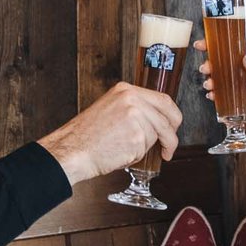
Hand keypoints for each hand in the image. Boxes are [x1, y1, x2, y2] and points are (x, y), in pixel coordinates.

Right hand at [38, 82, 182, 184]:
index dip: (173, 116)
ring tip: (123, 147)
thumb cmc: (87, 134)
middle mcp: (133, 100)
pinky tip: (120, 152)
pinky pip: (147, 148)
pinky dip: (137, 155)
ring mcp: (135, 118)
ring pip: (157, 135)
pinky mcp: (136, 137)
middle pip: (168, 118)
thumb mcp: (111, 108)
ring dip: (146, 147)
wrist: (72, 150)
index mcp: (126, 90)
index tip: (173, 126)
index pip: (164, 100)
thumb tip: (158, 118)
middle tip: (168, 147)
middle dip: (172, 136)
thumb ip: (134, 108)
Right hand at [194, 38, 245, 135]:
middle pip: (224, 60)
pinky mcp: (239, 96)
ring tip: (209, 84)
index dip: (219, 43)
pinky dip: (216, 94)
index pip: (235, 44)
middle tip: (206, 68)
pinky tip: (212, 95)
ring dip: (212, 79)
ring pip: (221, 76)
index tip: (206, 44)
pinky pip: (224, 93)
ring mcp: (242, 81)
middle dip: (212, 62)